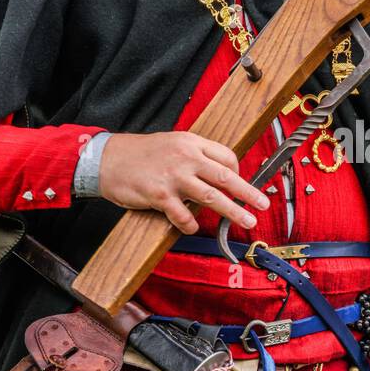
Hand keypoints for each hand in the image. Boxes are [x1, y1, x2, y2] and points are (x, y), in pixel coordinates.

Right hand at [98, 131, 269, 234]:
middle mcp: (186, 158)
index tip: (241, 184)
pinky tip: (192, 227)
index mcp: (191, 143)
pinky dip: (190, 224)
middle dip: (248, 192)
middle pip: (226, 177)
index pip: (226, 156)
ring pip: (211, 196)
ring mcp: (173, 177)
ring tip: (247, 220)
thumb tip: (217, 174)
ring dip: (232, 211)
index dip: (238, 172)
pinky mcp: (159, 195)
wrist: (106, 159)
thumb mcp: (172, 144)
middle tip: (262, 204)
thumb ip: (194, 156)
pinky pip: (182, 215)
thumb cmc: (140, 153)